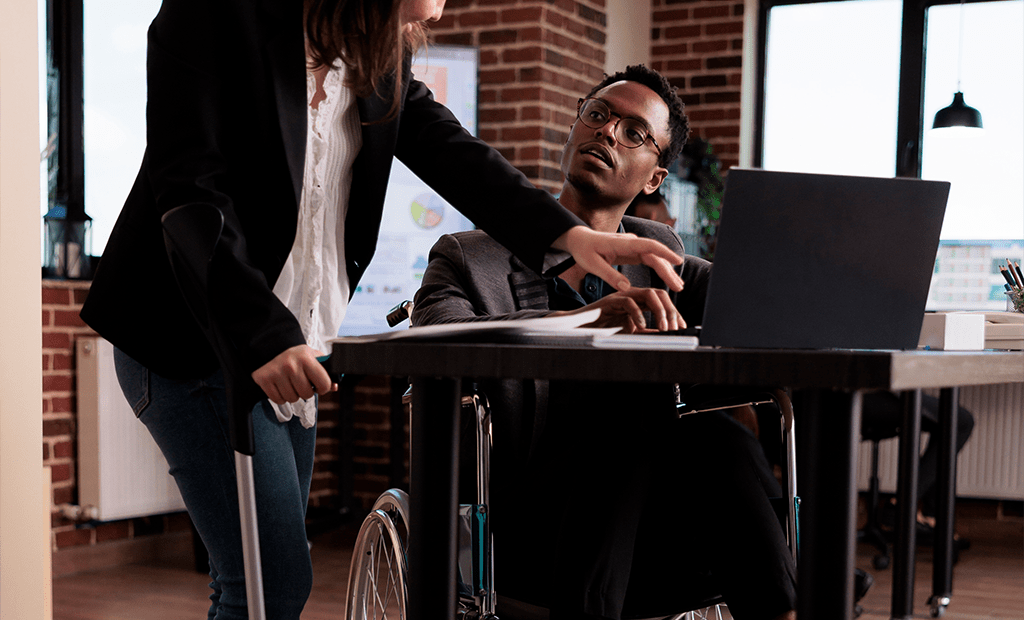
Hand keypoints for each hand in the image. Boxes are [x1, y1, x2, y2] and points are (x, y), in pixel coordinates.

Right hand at [251, 344, 336, 404]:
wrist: (270, 349)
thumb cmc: (296, 357)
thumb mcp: (313, 357)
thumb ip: (326, 371)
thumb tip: (335, 386)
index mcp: (306, 357)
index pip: (324, 384)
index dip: (323, 387)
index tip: (318, 385)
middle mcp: (291, 364)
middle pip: (307, 394)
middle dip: (306, 392)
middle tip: (301, 382)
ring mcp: (276, 372)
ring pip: (292, 399)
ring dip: (293, 394)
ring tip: (290, 383)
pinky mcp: (264, 379)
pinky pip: (279, 400)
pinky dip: (280, 397)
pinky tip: (280, 385)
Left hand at [554, 226, 683, 291]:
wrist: (579, 239)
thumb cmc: (584, 250)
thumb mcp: (592, 265)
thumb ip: (609, 276)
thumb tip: (626, 288)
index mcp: (622, 243)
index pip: (648, 246)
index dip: (664, 253)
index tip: (677, 261)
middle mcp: (631, 242)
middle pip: (655, 255)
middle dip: (668, 270)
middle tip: (678, 286)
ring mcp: (633, 246)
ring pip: (654, 257)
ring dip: (666, 270)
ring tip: (677, 285)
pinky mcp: (632, 251)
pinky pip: (649, 259)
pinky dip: (659, 268)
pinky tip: (666, 278)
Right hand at [560, 288, 685, 332]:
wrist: (578, 329)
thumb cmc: (601, 329)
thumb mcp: (629, 332)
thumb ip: (645, 332)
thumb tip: (662, 336)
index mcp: (638, 301)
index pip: (662, 300)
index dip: (674, 312)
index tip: (682, 327)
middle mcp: (632, 295)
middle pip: (659, 294)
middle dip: (671, 310)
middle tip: (675, 328)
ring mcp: (621, 296)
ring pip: (648, 294)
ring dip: (660, 311)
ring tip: (663, 327)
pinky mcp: (610, 301)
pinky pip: (628, 302)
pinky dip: (638, 314)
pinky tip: (640, 326)